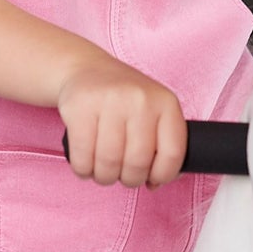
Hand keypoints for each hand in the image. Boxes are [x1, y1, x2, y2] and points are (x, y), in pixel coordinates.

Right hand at [58, 60, 187, 188]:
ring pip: (109, 164)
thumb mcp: (153, 111)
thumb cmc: (124, 100)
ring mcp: (109, 101)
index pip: (173, 154)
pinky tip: (86, 162)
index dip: (162, 175)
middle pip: (138, 163)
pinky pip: (82, 159)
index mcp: (166, 103)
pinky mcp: (80, 108)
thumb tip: (155, 183)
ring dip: (104, 177)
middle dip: (129, 179)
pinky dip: (83, 170)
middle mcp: (140, 99)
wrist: (86, 69)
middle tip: (122, 173)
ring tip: (103, 169)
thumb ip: (162, 144)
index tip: (151, 178)